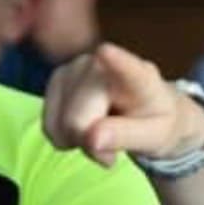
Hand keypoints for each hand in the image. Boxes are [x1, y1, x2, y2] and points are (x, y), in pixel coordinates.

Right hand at [41, 42, 203, 166]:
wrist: (146, 112)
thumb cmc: (154, 121)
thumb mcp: (153, 137)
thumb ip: (125, 136)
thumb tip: (91, 139)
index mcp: (139, 76)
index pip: (127, 69)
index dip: (115, 61)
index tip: (105, 52)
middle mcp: (101, 64)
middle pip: (77, 119)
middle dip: (89, 143)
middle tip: (111, 151)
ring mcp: (74, 68)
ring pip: (59, 123)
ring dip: (77, 140)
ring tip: (101, 134)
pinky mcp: (57, 79)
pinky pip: (49, 125)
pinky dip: (64, 136)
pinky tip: (84, 128)